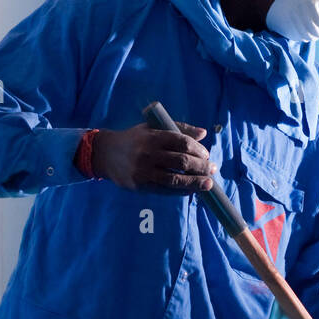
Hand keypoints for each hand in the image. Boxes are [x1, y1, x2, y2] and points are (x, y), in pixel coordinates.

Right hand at [92, 121, 217, 191]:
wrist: (106, 154)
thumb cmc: (134, 139)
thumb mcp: (152, 128)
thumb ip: (178, 128)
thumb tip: (203, 133)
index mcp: (153, 136)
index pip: (182, 143)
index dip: (199, 150)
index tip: (206, 155)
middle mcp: (149, 153)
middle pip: (182, 161)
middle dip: (201, 167)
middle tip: (213, 169)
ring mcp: (144, 171)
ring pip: (175, 179)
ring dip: (195, 182)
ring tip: (209, 184)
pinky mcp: (140, 186)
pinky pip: (165, 190)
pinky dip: (181, 191)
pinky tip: (191, 190)